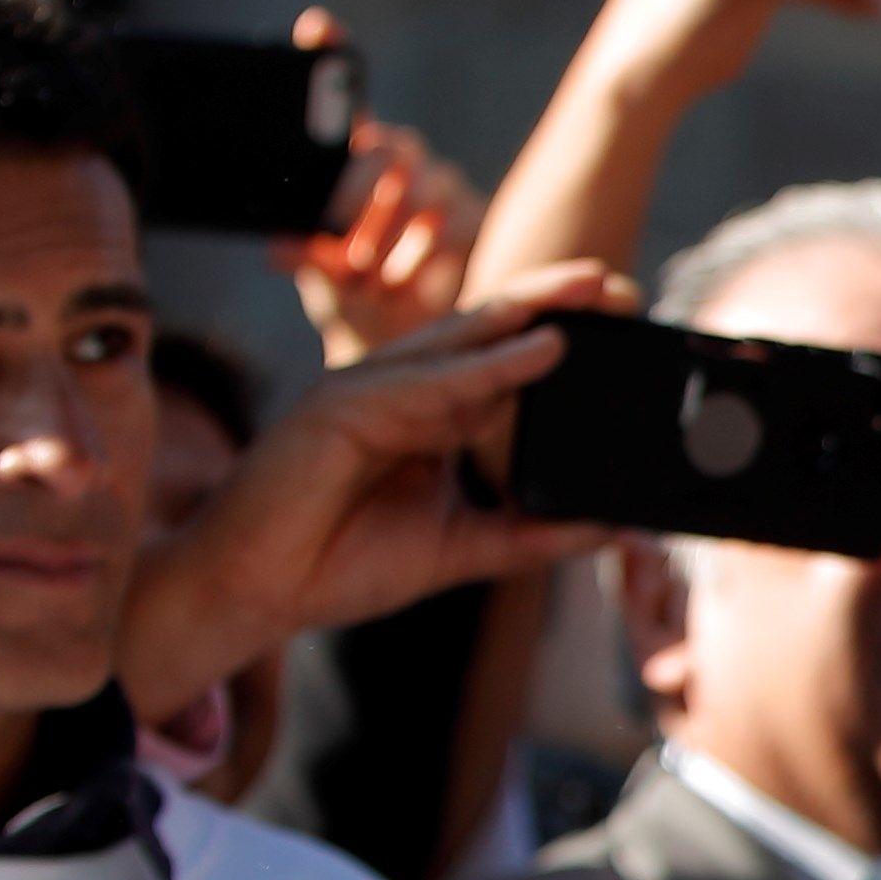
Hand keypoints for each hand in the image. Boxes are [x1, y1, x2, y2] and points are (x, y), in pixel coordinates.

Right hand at [117, 274, 624, 713]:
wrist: (256, 591)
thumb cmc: (340, 564)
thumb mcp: (463, 548)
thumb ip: (531, 534)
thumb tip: (611, 528)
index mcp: (425, 417)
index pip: (498, 363)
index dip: (556, 338)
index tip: (621, 324)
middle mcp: (399, 393)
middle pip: (486, 335)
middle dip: (553, 306)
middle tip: (624, 288)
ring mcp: (366, 392)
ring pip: (459, 342)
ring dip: (528, 313)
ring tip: (591, 292)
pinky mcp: (340, 408)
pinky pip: (428, 383)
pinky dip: (486, 366)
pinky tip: (538, 350)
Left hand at [274, 12, 481, 365]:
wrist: (397, 341)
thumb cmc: (347, 296)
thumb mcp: (314, 273)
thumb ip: (302, 252)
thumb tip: (281, 244)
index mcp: (350, 159)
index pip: (343, 93)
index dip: (332, 53)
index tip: (316, 25)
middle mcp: (397, 160)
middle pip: (385, 147)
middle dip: (359, 196)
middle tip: (343, 242)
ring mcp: (439, 185)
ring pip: (423, 189)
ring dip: (391, 236)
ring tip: (369, 274)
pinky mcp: (475, 219)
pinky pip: (454, 226)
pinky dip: (422, 259)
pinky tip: (403, 283)